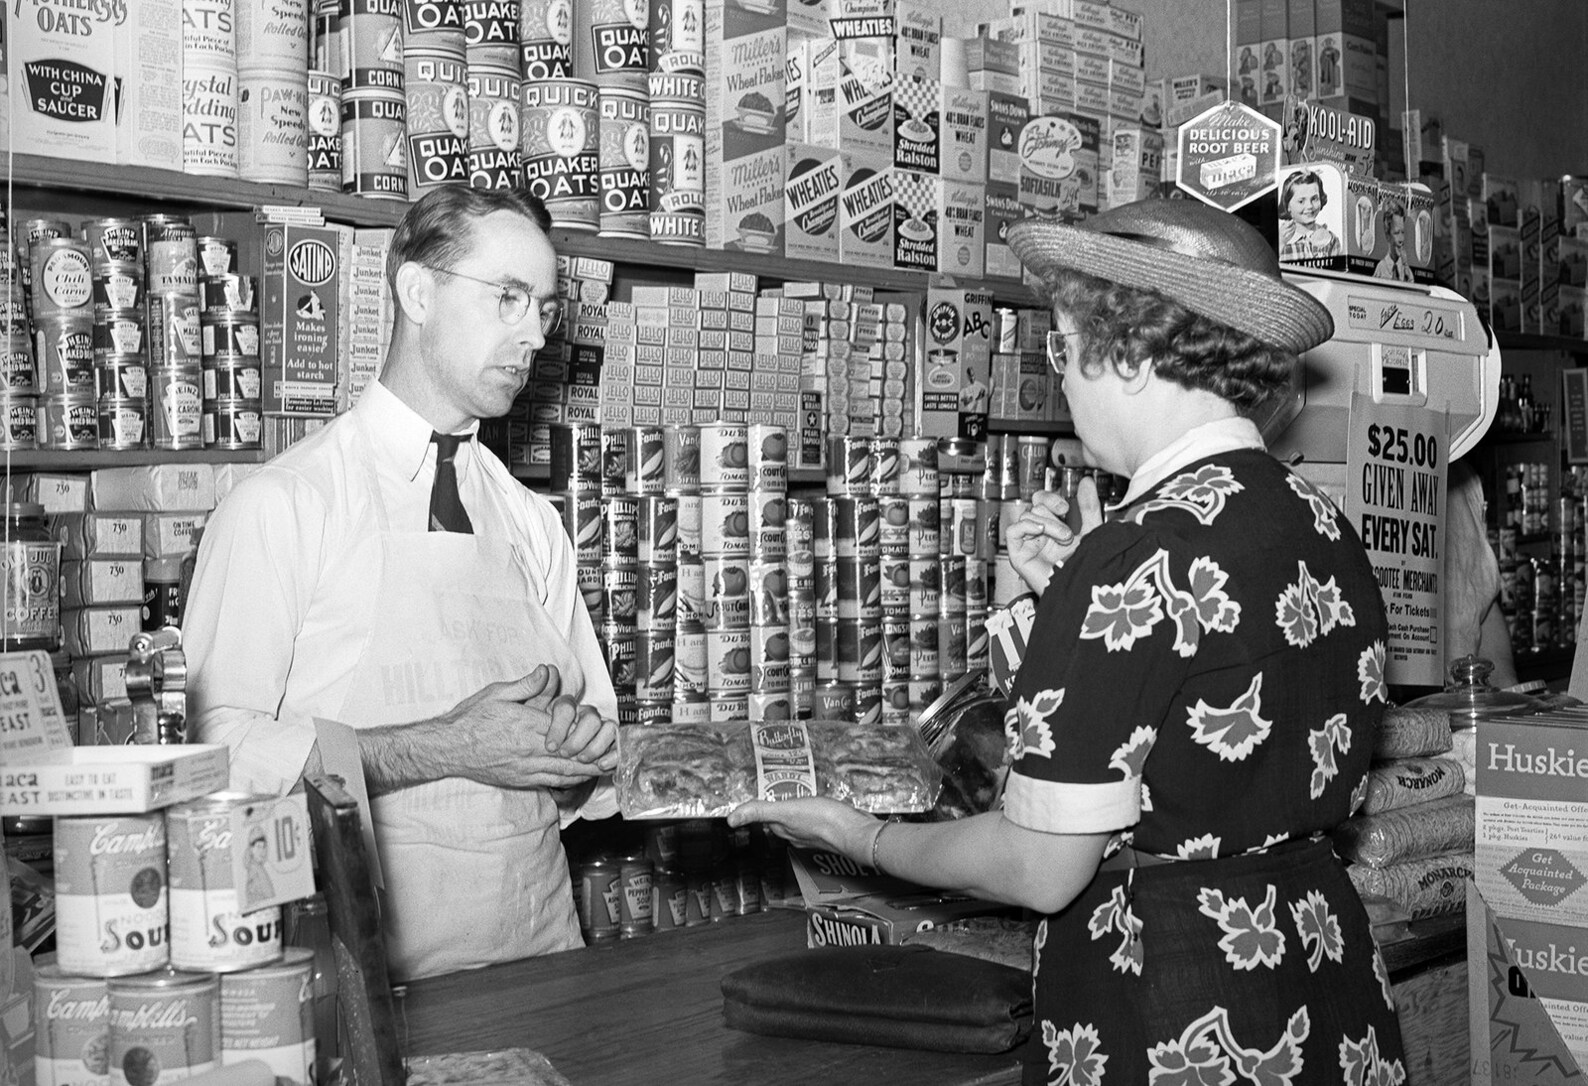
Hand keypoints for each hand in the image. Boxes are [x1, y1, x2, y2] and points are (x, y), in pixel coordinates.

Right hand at [439, 665, 617, 789]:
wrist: (448, 749)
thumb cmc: (471, 720)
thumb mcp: (497, 693)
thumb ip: (525, 685)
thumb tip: (546, 672)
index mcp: (528, 727)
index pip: (567, 728)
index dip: (586, 729)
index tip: (601, 726)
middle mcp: (531, 751)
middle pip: (573, 755)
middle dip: (596, 754)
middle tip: (615, 753)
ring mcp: (526, 768)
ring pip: (566, 772)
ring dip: (589, 770)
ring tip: (607, 768)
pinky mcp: (521, 779)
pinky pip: (552, 782)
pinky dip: (570, 780)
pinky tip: (580, 777)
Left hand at [727, 797, 877, 862]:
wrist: (856, 831)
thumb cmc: (824, 821)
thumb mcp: (786, 811)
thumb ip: (760, 811)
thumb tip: (730, 819)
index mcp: (784, 830)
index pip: (765, 818)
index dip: (760, 807)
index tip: (758, 793)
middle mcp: (797, 834)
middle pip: (781, 819)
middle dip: (778, 804)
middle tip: (777, 786)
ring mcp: (815, 832)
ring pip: (799, 818)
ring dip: (796, 805)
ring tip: (797, 789)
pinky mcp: (832, 826)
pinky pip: (817, 816)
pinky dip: (815, 807)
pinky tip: (820, 800)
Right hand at [1006, 477, 1103, 595]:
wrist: (1083, 589)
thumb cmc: (1087, 567)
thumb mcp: (1091, 530)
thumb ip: (1089, 506)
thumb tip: (1087, 481)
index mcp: (1052, 528)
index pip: (1041, 501)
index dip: (1050, 498)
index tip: (1066, 507)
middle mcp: (1038, 535)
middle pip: (1034, 506)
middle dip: (1053, 514)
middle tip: (1068, 526)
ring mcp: (1028, 545)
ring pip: (1027, 516)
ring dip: (1049, 524)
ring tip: (1065, 538)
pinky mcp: (1018, 556)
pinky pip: (1013, 531)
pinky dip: (1026, 526)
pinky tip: (1040, 531)